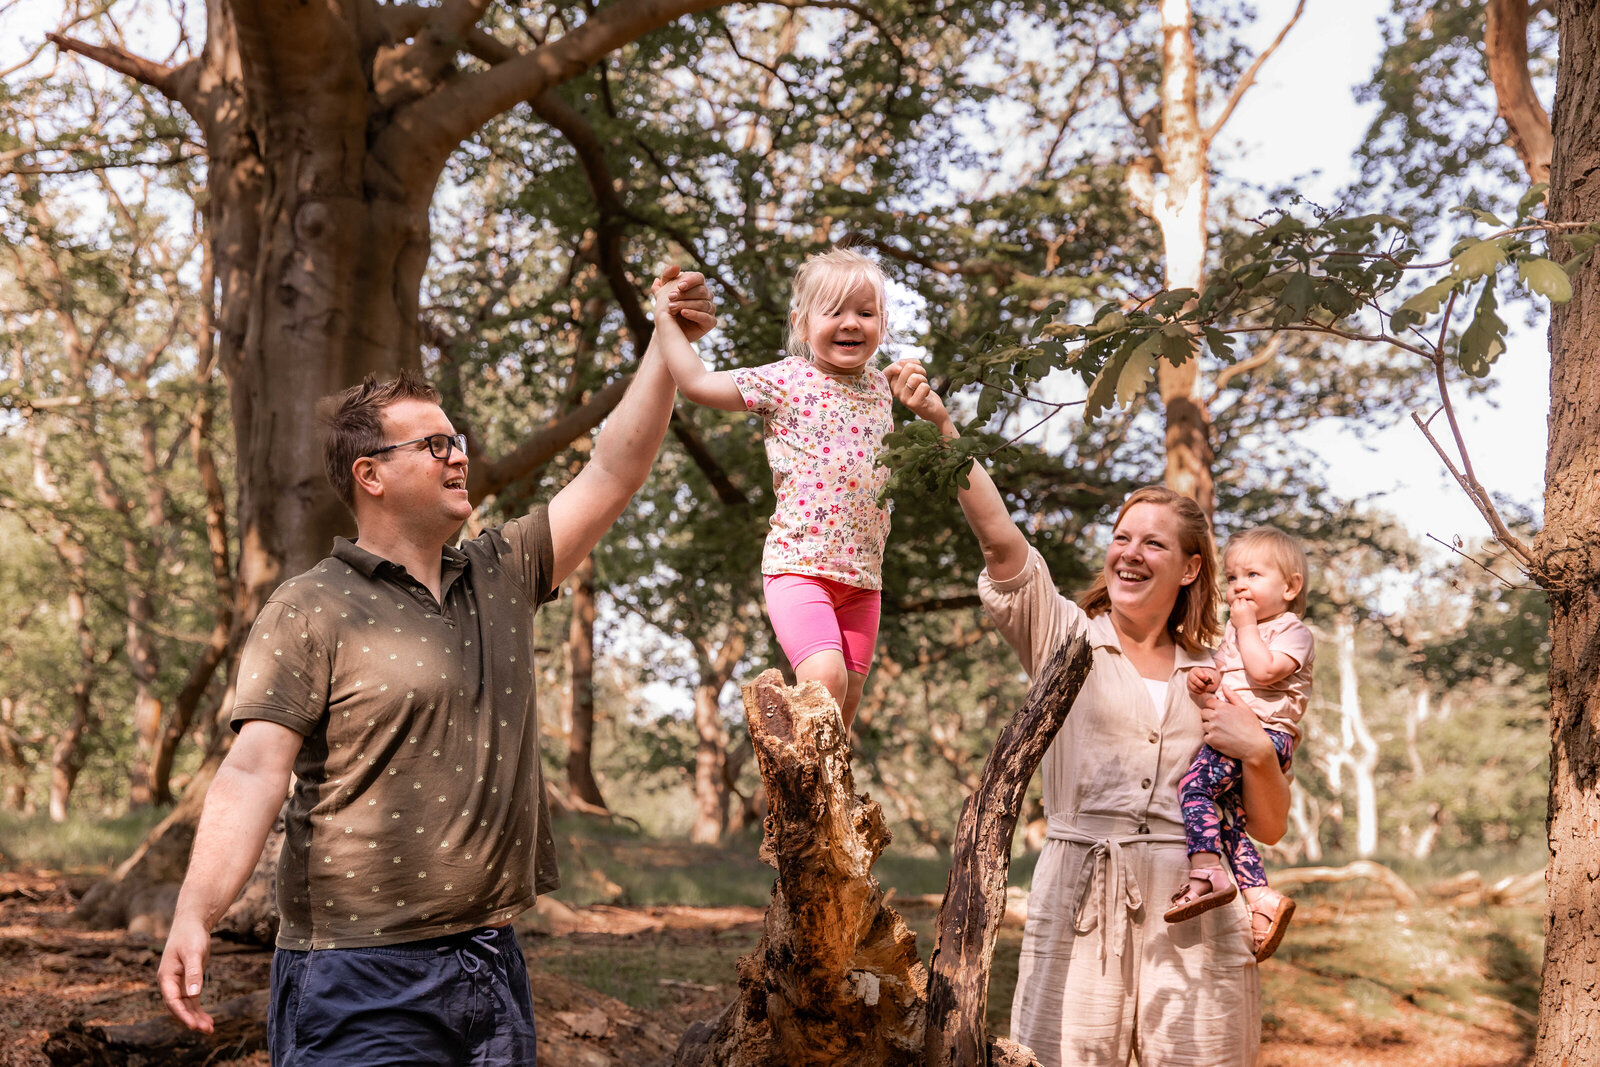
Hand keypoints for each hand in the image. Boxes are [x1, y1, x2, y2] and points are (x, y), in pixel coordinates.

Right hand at [157, 916, 214, 1032]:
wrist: (192, 924)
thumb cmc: (190, 936)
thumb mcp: (194, 953)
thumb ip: (193, 973)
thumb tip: (193, 995)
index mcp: (166, 977)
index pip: (172, 1001)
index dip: (182, 1014)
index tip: (193, 1025)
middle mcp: (170, 983)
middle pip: (178, 1007)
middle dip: (191, 1019)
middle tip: (206, 1030)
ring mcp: (179, 983)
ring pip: (186, 1006)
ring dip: (196, 1017)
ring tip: (210, 1029)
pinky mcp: (188, 981)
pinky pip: (192, 1000)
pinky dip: (198, 1010)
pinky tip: (208, 1019)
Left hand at [652, 266, 716, 343]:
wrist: (668, 327)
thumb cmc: (667, 305)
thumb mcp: (663, 290)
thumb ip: (668, 276)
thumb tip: (676, 267)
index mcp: (698, 284)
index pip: (699, 278)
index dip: (690, 281)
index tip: (679, 286)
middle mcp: (707, 295)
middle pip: (701, 291)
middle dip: (684, 294)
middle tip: (670, 297)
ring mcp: (710, 308)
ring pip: (702, 304)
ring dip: (686, 304)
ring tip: (671, 307)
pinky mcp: (711, 322)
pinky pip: (706, 317)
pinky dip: (694, 314)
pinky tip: (684, 313)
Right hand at [884, 359, 951, 430]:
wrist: (933, 410)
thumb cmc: (923, 390)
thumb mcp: (913, 375)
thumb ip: (908, 366)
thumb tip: (912, 363)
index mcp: (892, 384)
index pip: (894, 366)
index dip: (908, 362)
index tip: (916, 367)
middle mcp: (895, 391)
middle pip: (908, 367)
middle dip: (920, 370)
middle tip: (922, 379)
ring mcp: (903, 398)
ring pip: (915, 377)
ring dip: (924, 380)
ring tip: (923, 387)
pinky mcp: (913, 404)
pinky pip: (923, 387)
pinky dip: (928, 388)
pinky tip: (925, 396)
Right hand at [1187, 665, 1218, 695]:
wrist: (1197, 678)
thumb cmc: (1203, 675)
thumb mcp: (1206, 674)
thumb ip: (1210, 677)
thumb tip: (1212, 682)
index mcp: (1195, 670)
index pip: (1197, 673)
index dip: (1203, 677)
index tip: (1207, 680)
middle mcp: (1190, 676)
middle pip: (1195, 680)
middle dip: (1202, 684)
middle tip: (1206, 686)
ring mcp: (1189, 682)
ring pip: (1194, 687)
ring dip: (1201, 689)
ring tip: (1205, 689)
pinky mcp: (1189, 688)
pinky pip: (1194, 692)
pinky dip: (1199, 692)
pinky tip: (1202, 690)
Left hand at [1199, 686, 1273, 763]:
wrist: (1254, 746)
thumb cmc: (1251, 726)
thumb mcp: (1245, 708)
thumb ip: (1232, 696)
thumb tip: (1224, 686)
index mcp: (1222, 707)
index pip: (1208, 702)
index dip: (1214, 707)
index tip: (1220, 712)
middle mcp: (1215, 716)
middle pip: (1203, 713)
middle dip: (1210, 716)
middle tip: (1221, 723)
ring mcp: (1212, 728)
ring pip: (1204, 725)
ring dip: (1210, 727)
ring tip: (1223, 731)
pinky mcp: (1211, 740)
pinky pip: (1206, 737)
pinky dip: (1212, 738)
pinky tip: (1222, 739)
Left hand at [1227, 591, 1257, 628]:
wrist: (1247, 628)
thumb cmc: (1251, 619)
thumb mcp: (1251, 610)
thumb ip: (1247, 604)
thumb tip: (1242, 599)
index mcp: (1244, 606)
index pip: (1242, 599)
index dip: (1244, 600)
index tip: (1245, 602)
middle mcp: (1237, 608)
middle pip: (1236, 600)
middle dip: (1239, 601)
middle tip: (1241, 603)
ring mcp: (1233, 612)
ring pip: (1232, 605)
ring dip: (1235, 605)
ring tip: (1239, 608)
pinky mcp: (1230, 616)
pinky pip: (1231, 611)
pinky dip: (1234, 611)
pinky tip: (1237, 613)